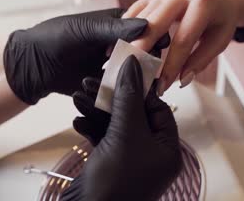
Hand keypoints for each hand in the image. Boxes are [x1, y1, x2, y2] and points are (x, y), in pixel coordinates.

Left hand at [4, 8, 168, 104]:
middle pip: (144, 53)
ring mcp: (112, 67)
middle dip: (149, 62)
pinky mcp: (105, 87)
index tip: (162, 45)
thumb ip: (115, 29)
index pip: (145, 29)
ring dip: (138, 80)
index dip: (155, 36)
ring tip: (140, 87)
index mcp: (116, 25)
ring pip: (135, 74)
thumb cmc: (54, 38)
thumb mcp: (85, 31)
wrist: (31, 65)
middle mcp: (118, 46)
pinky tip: (124, 97)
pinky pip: (120, 91)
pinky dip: (123, 94)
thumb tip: (148, 24)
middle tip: (151, 71)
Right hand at [61, 56, 181, 200]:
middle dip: (111, 98)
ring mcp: (130, 160)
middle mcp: (151, 154)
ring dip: (96, 111)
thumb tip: (132, 64)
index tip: (123, 72)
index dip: (141, 90)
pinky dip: (91, 129)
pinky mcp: (110, 165)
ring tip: (77, 96)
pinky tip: (78, 121)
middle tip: (91, 81)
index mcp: (166, 149)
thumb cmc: (115, 180)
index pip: (158, 109)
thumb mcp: (125, 133)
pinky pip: (104, 139)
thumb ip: (128, 97)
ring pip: (115, 125)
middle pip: (134, 114)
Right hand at [123, 0, 243, 94]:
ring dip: (129, 43)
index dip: (170, 66)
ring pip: (140, 20)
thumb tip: (181, 79)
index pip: (182, 41)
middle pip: (153, 26)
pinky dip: (124, 30)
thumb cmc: (220, 20)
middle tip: (130, 74)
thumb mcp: (219, 41)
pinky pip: (134, 12)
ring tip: (122, 65)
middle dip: (140, 52)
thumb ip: (200, 61)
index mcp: (202, 4)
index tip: (161, 86)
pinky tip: (118, 47)